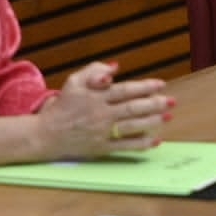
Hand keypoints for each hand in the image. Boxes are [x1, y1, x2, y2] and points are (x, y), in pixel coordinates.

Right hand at [36, 61, 173, 158]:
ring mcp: (101, 132)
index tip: (161, 84)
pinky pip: (124, 146)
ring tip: (167, 117)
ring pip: (131, 126)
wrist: (44, 134)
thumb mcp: (74, 82)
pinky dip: (140, 144)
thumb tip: (116, 67)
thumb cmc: (63, 105)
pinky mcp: (100, 148)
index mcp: (96, 96)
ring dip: (151, 122)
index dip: (144, 87)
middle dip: (154, 104)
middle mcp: (101, 114)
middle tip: (172, 101)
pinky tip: (155, 141)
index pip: (125, 90)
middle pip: (132, 108)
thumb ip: (94, 71)